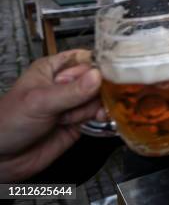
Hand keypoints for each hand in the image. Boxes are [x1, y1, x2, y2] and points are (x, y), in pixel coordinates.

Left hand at [0, 50, 103, 181]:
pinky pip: (99, 114)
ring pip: (100, 97)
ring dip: (92, 107)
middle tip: (86, 100)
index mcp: (54, 69)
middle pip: (98, 78)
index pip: (85, 58)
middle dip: (96, 89)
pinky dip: (102, 116)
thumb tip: (98, 76)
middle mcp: (67, 83)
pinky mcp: (80, 121)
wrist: (2, 159)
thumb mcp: (39, 102)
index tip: (108, 73)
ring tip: (71, 118)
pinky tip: (98, 119)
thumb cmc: (9, 122)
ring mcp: (74, 103)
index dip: (98, 64)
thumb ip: (71, 91)